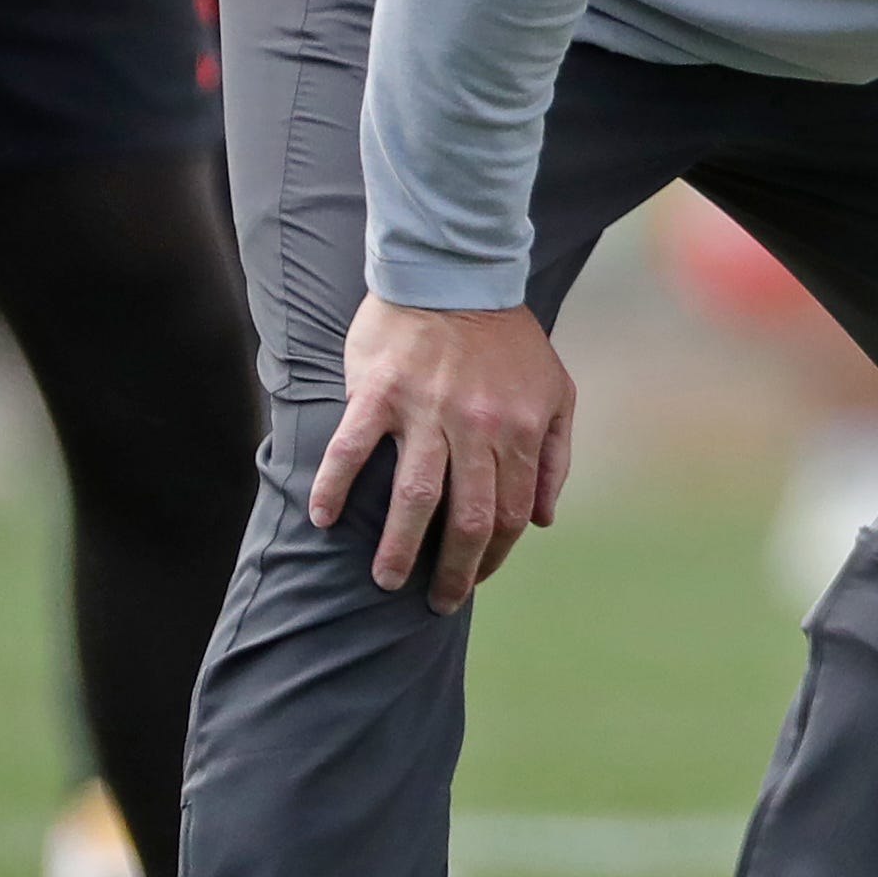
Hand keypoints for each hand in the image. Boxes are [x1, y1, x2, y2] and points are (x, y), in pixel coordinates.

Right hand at [313, 297, 576, 613]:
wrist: (457, 274)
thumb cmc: (508, 340)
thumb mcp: (556, 393)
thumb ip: (553, 457)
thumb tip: (541, 519)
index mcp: (520, 430)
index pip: (509, 513)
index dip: (493, 555)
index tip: (474, 577)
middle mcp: (477, 426)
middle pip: (466, 517)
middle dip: (452, 570)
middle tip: (435, 603)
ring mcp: (426, 410)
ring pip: (414, 496)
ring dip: (397, 547)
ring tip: (384, 580)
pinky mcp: (379, 392)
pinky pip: (352, 449)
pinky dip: (334, 487)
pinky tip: (321, 520)